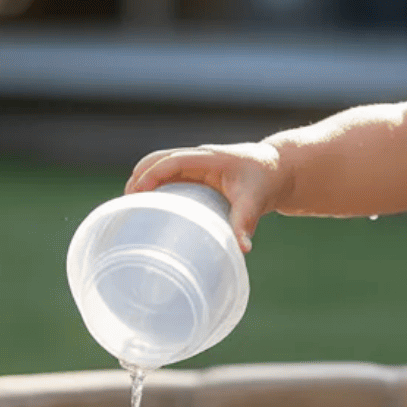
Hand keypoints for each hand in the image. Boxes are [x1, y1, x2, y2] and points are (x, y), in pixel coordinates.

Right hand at [126, 142, 287, 252]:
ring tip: (129, 206)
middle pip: (158, 159)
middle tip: (125, 204)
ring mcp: (198, 164)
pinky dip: (155, 184)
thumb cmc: (267, 180)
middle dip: (138, 177)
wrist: (281, 169)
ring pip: (161, 164)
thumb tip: (242, 250)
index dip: (151, 175)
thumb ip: (246, 223)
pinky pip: (169, 174)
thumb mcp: (256, 200)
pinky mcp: (199, 173)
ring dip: (143, 179)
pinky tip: (150, 205)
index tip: (135, 194)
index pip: (171, 161)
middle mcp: (199, 157)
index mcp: (208, 158)